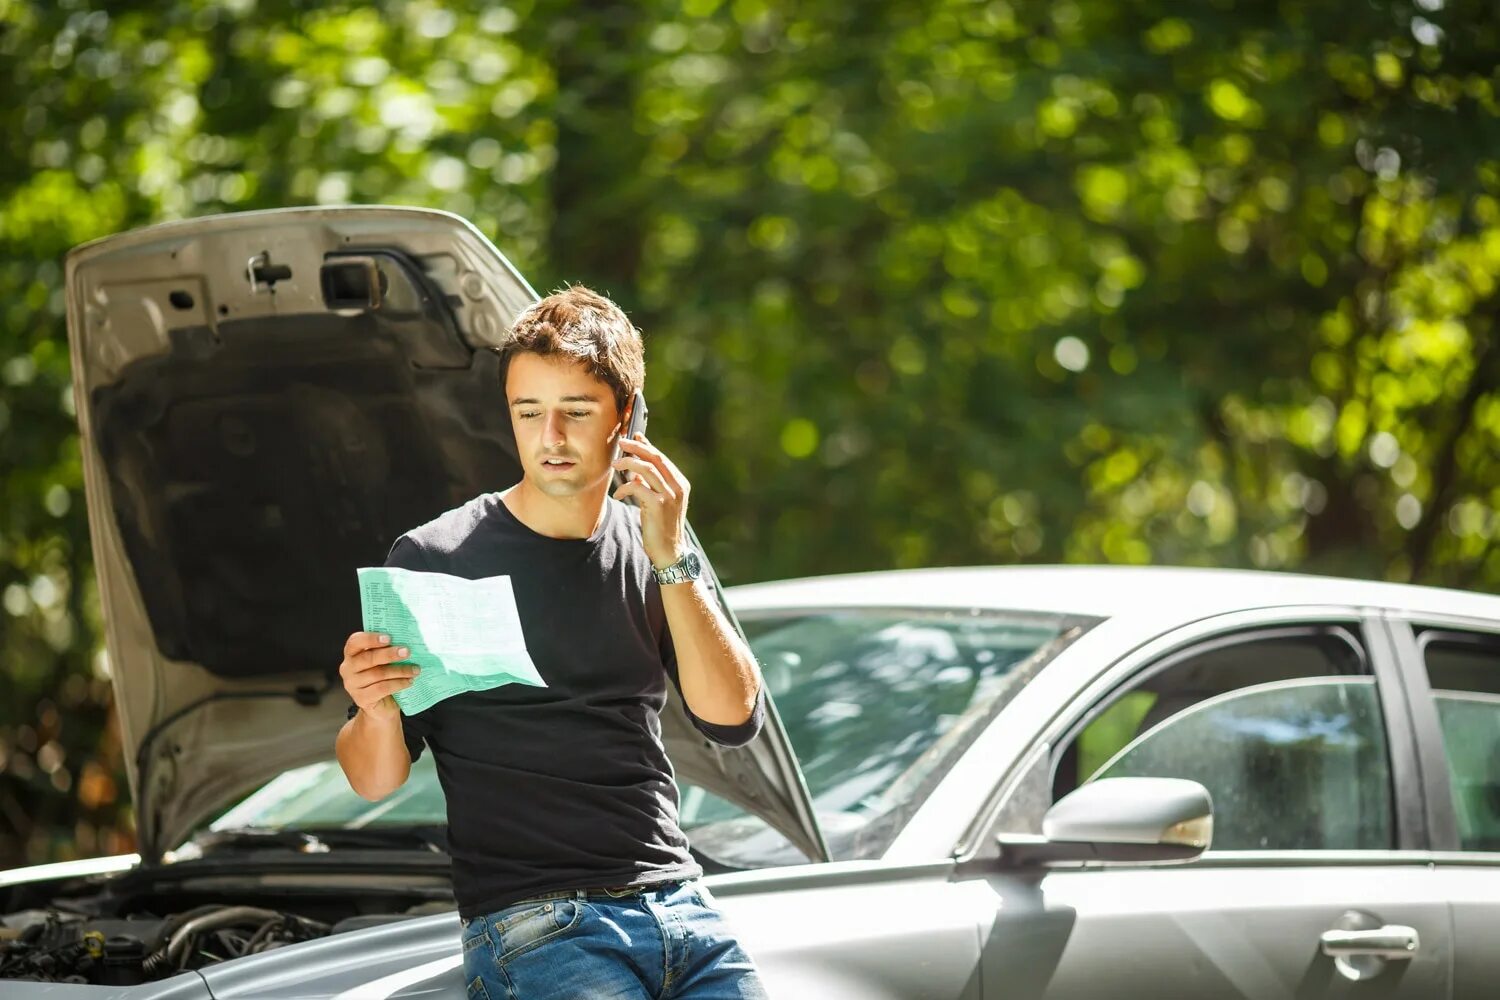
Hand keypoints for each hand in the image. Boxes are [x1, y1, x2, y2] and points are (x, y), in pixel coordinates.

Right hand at [340, 631, 419, 720]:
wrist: (383, 706)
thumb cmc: (384, 677)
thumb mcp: (384, 661)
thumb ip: (387, 650)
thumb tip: (406, 639)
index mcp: (352, 653)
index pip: (355, 641)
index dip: (370, 638)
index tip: (388, 638)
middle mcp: (348, 668)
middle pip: (368, 658)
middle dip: (389, 654)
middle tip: (407, 652)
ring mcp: (352, 685)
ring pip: (378, 674)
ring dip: (400, 670)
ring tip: (415, 669)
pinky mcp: (361, 699)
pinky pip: (382, 688)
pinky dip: (398, 684)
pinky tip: (409, 681)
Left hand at [612, 433, 689, 568]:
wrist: (669, 551)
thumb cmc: (661, 526)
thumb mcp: (658, 502)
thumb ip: (650, 485)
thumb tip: (635, 471)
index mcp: (680, 484)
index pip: (662, 458)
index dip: (647, 446)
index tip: (634, 436)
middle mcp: (678, 487)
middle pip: (656, 458)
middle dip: (637, 448)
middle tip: (621, 443)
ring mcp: (670, 496)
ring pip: (647, 469)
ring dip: (629, 463)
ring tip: (615, 464)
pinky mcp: (659, 505)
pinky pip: (638, 487)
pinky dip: (625, 487)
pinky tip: (618, 494)